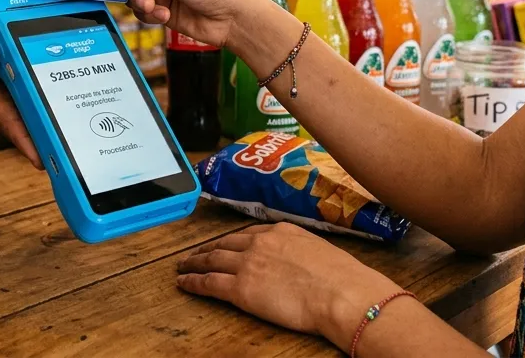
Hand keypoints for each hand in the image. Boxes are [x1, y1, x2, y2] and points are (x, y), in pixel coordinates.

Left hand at [177, 223, 402, 346]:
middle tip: (194, 254)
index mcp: (281, 231)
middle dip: (207, 249)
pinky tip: (183, 283)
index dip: (231, 240)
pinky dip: (192, 282)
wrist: (341, 293)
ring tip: (183, 266)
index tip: (224, 243)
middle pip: (224, 243)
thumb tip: (301, 260)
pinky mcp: (240, 289)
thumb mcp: (320, 250)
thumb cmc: (342, 278)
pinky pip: (209, 283)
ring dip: (194, 262)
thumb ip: (302, 251)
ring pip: (211, 260)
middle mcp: (260, 242)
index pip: (248, 233)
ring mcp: (248, 264)